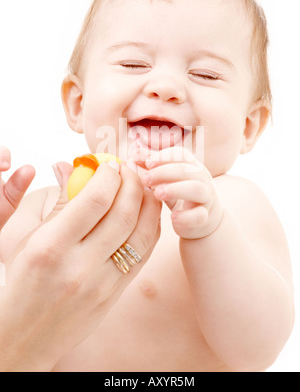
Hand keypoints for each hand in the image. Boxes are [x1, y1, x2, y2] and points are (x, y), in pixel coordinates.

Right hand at [0, 161, 160, 370]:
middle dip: (132, 183)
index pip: (94, 200)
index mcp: (50, 247)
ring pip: (141, 233)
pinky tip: (146, 212)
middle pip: (123, 213)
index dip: (109, 175)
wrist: (25, 334)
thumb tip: (71, 167)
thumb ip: (54, 201)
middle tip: (128, 170)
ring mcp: (102, 283)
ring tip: (142, 186)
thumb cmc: (21, 280)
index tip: (110, 164)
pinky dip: (151, 227)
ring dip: (148, 203)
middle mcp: (79, 266)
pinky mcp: (115, 294)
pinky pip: (144, 254)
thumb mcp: (24, 237)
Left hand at [141, 147, 223, 238]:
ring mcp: (206, 198)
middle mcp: (201, 179)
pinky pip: (199, 215)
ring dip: (175, 189)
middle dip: (164, 172)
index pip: (181, 155)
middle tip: (145, 179)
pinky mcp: (206, 217)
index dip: (164, 157)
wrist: (202, 220)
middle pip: (187, 170)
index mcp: (191, 166)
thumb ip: (152, 168)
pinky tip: (173, 217)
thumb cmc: (179, 195)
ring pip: (196, 189)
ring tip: (157, 194)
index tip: (147, 163)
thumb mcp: (166, 180)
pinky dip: (186, 216)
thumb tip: (135, 156)